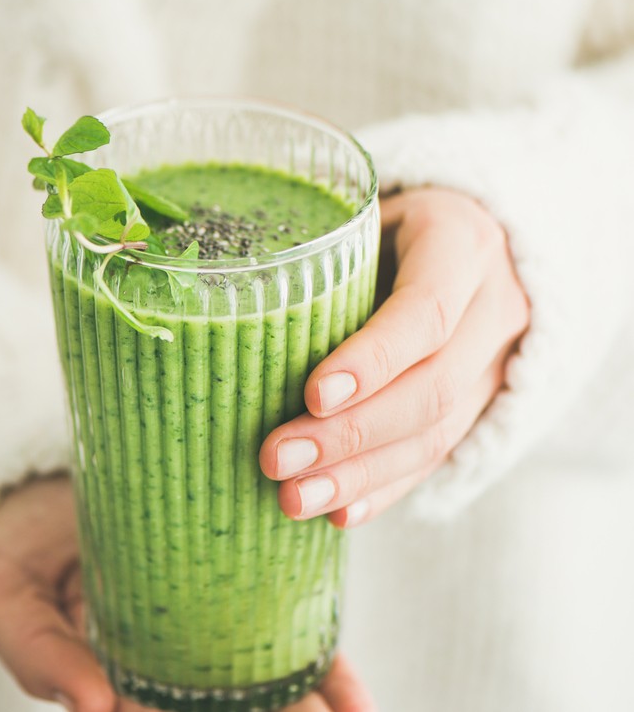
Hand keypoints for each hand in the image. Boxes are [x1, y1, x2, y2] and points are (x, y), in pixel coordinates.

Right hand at [0, 476, 376, 711]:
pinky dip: (316, 658)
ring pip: (259, 678)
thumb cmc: (16, 548)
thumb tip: (93, 707)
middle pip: (223, 706)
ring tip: (346, 709)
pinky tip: (350, 686)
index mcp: (115, 677)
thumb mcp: (4, 599)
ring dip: (307, 701)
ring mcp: (199, 623)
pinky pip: (274, 624)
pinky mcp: (226, 577)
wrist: (41, 487)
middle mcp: (166, 662)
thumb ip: (36, 652)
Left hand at [259, 188, 529, 527]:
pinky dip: (387, 487)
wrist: (477, 241)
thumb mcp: (370, 216)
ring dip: (361, 474)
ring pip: (437, 433)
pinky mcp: (484, 402)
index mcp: (463, 244)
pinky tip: (341, 512)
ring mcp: (496, 362)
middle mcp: (493, 307)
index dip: (374, 358)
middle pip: (432, 386)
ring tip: (294, 499)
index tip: (312, 394)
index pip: (428, 311)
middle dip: (351, 433)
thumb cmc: (396, 224)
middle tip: (278, 459)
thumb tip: (231, 305)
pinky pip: (439, 455)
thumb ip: (329, 254)